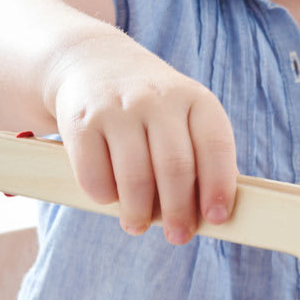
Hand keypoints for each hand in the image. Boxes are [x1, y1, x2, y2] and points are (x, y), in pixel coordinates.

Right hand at [44, 37, 236, 242]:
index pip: (215, 146)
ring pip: (135, 176)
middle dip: (178, 210)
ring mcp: (118, 108)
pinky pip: (94, 175)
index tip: (217, 218)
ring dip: (139, 211)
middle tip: (178, 236)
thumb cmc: (152, 109)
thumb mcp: (184, 117)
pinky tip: (109, 197)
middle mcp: (158, 99)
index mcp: (195, 99)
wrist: (93, 64)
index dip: (219, 186)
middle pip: (175, 167)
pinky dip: (104, 196)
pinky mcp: (81, 121)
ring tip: (137, 224)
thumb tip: (211, 215)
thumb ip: (200, 158)